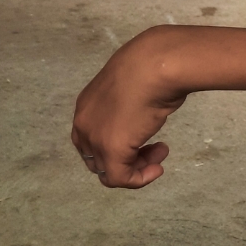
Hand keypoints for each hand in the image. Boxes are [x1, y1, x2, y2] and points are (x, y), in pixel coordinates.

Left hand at [72, 32, 183, 187]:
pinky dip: (139, 179)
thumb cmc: (150, 68)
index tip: (144, 139)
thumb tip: (143, 105)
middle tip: (155, 149)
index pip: (91, 139)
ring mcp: (95, 138)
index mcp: (86, 106)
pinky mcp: (111, 150)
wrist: (155, 66)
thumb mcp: (131, 86)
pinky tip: (158, 168)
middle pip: (98, 157)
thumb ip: (127, 102)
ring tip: (161, 154)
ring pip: (108, 170)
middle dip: (127, 159)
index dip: (117, 145)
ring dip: (137, 169)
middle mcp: (85, 123)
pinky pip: (119, 178)